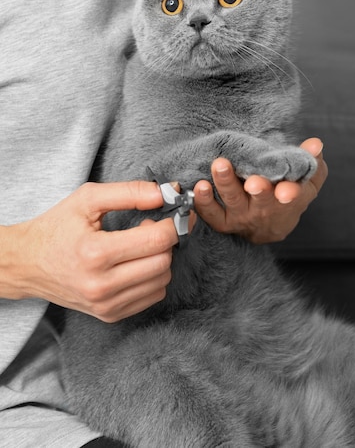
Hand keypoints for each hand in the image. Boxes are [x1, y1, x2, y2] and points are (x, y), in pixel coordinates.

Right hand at [0, 182, 194, 321]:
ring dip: (160, 258)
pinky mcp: (110, 316)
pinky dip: (152, 277)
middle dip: (166, 240)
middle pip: (163, 262)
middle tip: (151, 226)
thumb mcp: (87, 199)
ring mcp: (106, 305)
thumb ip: (129, 192)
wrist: (27, 264)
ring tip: (139, 245)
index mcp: (95, 253)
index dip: (173, 224)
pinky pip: (152, 296)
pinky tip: (135, 263)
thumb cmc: (57, 227)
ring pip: (162, 280)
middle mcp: (102, 285)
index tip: (174, 212)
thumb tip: (165, 194)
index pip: (157, 240)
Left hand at [193, 138, 326, 243]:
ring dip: (226, 184)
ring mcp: (243, 216)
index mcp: (288, 197)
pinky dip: (204, 202)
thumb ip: (311, 160)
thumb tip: (316, 143)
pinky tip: (200, 185)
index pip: (293, 196)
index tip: (286, 191)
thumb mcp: (307, 179)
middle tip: (252, 180)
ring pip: (233, 202)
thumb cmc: (288, 191)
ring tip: (219, 166)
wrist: (270, 226)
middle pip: (261, 199)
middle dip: (258, 190)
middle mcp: (265, 208)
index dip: (290, 193)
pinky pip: (212, 215)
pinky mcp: (224, 221)